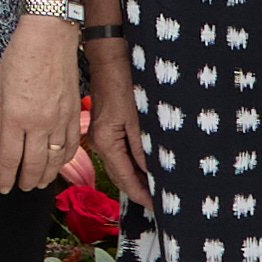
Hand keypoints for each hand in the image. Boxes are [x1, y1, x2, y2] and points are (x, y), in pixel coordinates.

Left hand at [0, 18, 83, 193]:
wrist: (50, 36)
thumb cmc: (20, 57)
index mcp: (15, 117)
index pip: (9, 158)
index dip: (5, 177)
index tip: (2, 187)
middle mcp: (39, 123)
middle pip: (33, 165)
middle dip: (24, 181)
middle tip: (19, 187)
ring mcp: (59, 120)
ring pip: (55, 160)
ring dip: (45, 176)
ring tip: (37, 183)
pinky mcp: (74, 114)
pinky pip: (70, 146)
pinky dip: (64, 160)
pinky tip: (57, 164)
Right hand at [79, 42, 146, 205]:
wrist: (110, 54)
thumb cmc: (124, 80)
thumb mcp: (139, 118)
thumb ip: (143, 148)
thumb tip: (152, 174)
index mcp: (105, 142)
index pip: (124, 179)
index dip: (141, 195)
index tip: (158, 207)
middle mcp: (99, 142)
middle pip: (121, 175)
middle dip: (140, 190)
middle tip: (162, 202)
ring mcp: (101, 134)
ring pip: (121, 164)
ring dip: (138, 176)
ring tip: (158, 187)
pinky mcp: (107, 125)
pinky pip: (121, 151)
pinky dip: (134, 161)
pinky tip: (148, 164)